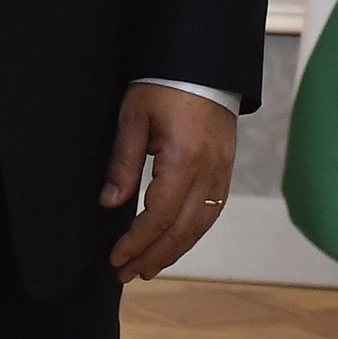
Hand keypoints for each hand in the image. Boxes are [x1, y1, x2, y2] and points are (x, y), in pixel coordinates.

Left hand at [101, 83, 238, 281]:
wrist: (206, 63)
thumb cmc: (165, 85)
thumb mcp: (134, 118)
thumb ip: (123, 163)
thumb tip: (110, 203)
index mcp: (184, 161)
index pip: (158, 217)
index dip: (136, 242)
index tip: (116, 259)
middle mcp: (208, 173)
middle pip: (181, 230)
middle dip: (153, 256)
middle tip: (127, 275)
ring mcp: (222, 173)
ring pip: (200, 225)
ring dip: (174, 251)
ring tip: (149, 268)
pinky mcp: (226, 169)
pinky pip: (212, 212)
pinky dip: (192, 233)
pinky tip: (176, 241)